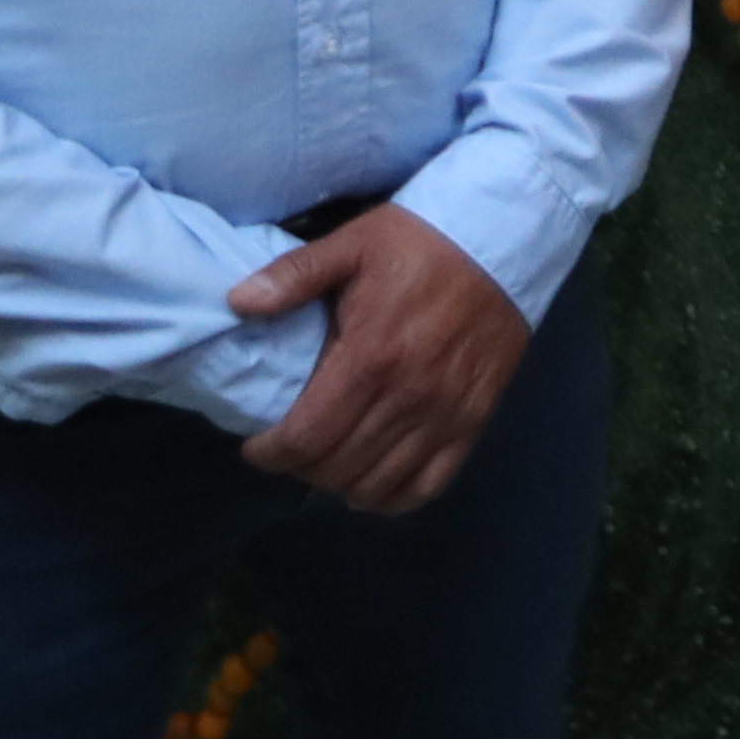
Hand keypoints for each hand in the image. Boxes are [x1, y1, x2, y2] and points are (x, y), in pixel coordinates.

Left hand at [230, 208, 532, 514]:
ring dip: (341, 484)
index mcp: (371, 356)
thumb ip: (293, 275)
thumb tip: (237, 302)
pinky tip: (371, 487)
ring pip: (380, 483)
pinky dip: (393, 498)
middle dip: (300, 468)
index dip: (271, 453)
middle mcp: (409, 396)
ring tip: (324, 464)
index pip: (307, 435)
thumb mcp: (351, 244)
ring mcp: (446, 413)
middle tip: (288, 450)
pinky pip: (429, 484)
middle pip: (339, 466)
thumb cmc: (420, 243)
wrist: (503, 240)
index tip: (256, 446)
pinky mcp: (474, 419)